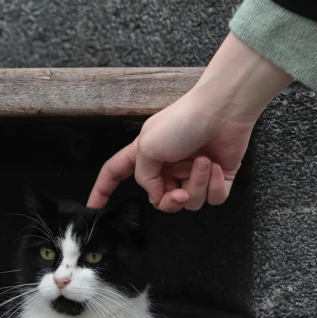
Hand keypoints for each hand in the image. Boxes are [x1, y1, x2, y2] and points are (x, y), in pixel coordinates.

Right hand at [87, 34, 292, 212]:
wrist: (223, 110)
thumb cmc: (182, 122)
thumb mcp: (147, 147)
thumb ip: (144, 177)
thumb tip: (156, 195)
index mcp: (146, 155)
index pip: (116, 173)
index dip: (103, 189)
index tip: (93, 207)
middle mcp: (168, 166)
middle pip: (160, 200)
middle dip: (170, 201)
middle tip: (179, 192)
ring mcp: (193, 173)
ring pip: (190, 203)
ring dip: (197, 185)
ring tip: (203, 162)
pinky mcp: (218, 177)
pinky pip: (214, 199)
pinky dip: (214, 186)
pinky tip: (216, 167)